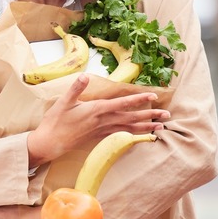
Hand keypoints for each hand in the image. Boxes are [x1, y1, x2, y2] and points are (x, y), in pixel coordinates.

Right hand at [28, 74, 168, 165]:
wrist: (50, 143)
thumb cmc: (56, 121)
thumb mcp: (64, 102)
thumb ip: (76, 88)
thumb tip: (84, 75)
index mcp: (97, 109)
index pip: (123, 103)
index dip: (139, 99)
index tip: (153, 96)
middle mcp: (104, 121)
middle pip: (132, 118)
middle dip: (150, 116)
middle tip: (167, 114)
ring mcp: (103, 131)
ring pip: (130, 129)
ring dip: (146, 128)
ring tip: (161, 127)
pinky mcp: (101, 138)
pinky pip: (122, 137)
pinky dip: (134, 136)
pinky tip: (142, 136)